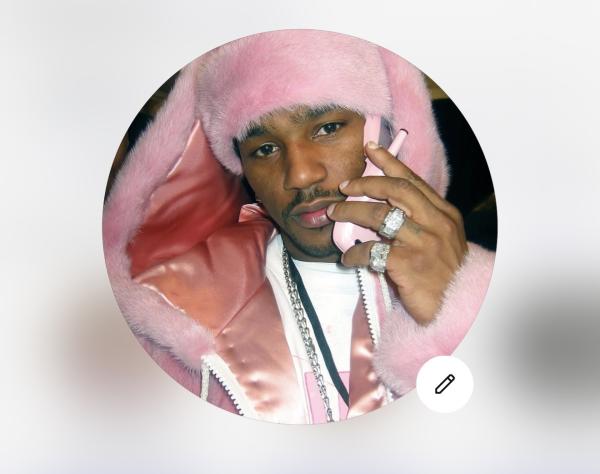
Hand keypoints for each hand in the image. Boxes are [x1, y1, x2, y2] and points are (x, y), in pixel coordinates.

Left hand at [326, 142, 467, 324]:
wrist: (458, 306)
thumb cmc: (444, 274)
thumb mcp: (441, 240)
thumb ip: (420, 221)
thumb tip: (384, 206)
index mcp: (444, 214)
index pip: (413, 181)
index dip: (390, 162)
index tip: (371, 149)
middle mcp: (436, 224)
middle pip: (396, 191)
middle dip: (366, 183)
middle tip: (345, 186)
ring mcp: (422, 243)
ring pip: (379, 216)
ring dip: (352, 212)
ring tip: (335, 214)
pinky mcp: (407, 265)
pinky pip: (372, 251)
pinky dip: (354, 252)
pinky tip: (347, 257)